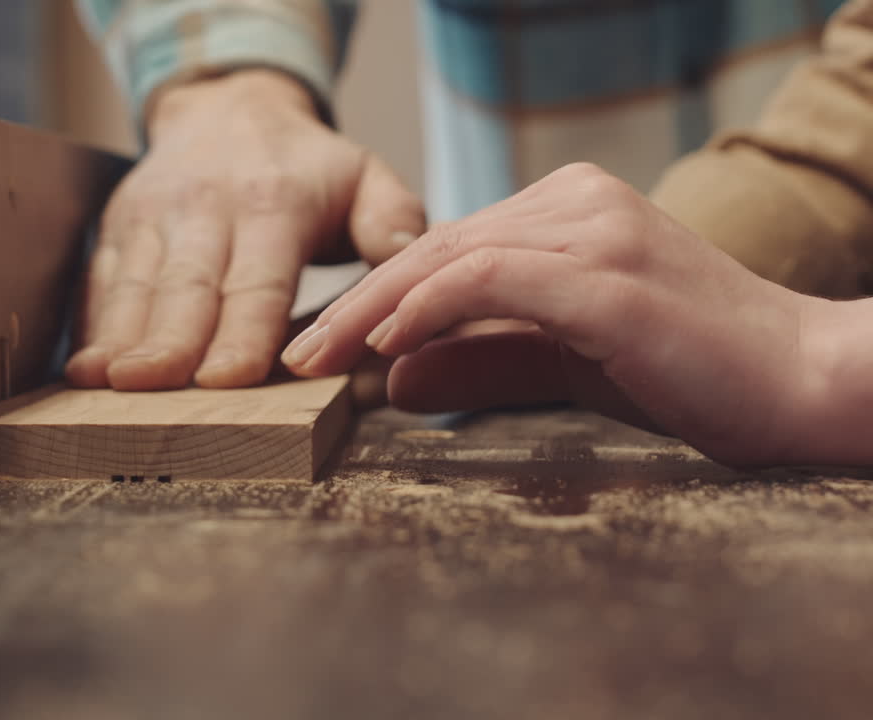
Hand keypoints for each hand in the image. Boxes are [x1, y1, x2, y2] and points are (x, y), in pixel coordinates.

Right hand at [65, 70, 424, 390]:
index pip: (258, 282)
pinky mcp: (117, 230)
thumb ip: (392, 218)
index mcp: (274, 205)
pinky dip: (91, 324)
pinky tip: (83, 367)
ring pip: (135, 287)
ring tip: (105, 385)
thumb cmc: (304, 166)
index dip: (242, 333)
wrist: (228, 108)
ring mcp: (153, 218)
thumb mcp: (364, 175)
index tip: (227, 379)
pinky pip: (100, 281)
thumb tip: (405, 257)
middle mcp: (206, 210)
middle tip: (150, 390)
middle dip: (168, 343)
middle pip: (186, 290)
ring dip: (121, 339)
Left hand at [281, 163, 826, 465]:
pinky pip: (490, 278)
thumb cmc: (684, 370)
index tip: (319, 343)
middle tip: (297, 353)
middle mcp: (576, 202)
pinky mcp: (606, 275)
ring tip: (320, 355)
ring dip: (373, 307)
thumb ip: (479, 361)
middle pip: (434, 246)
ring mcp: (594, 231)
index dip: (372, 294)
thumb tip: (393, 376)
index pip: (444, 247)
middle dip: (355, 302)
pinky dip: (426, 307)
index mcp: (568, 209)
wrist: (799, 382)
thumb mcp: (558, 363)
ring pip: (450, 256)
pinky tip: (383, 342)